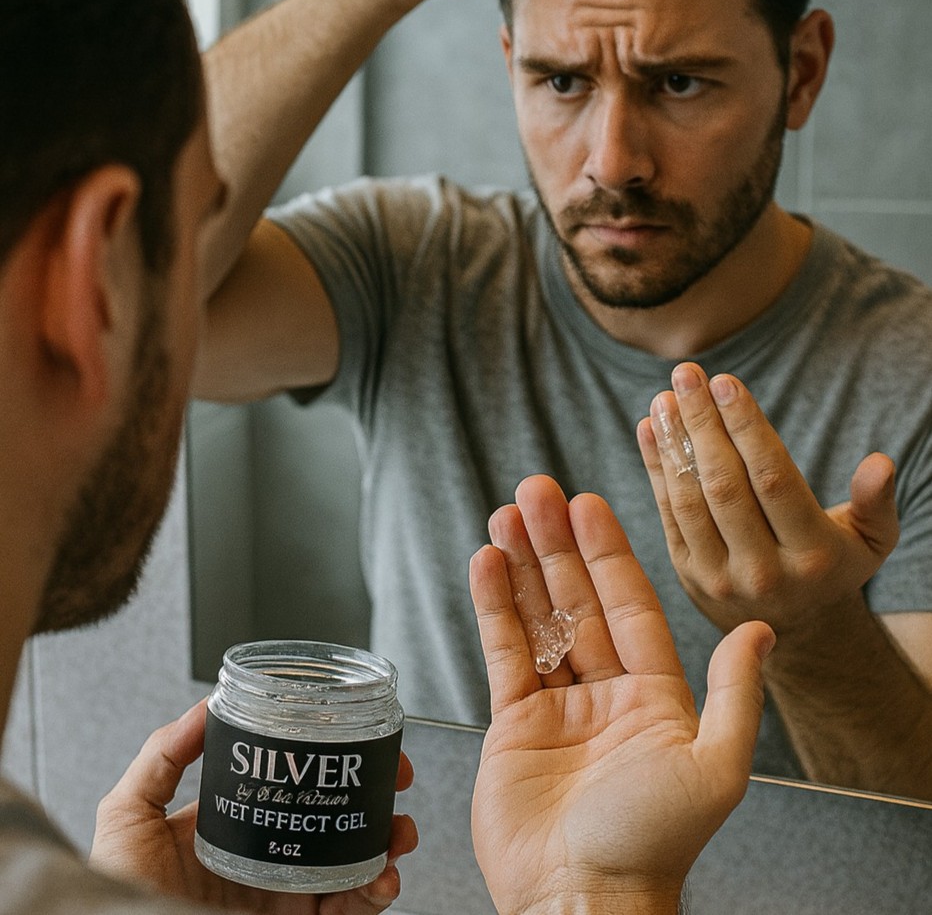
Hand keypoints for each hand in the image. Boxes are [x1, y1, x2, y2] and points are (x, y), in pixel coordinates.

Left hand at [90, 700, 416, 912]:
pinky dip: (376, 892)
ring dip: (388, 842)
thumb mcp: (129, 815)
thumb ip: (161, 758)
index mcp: (238, 825)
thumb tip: (204, 706)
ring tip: (398, 831)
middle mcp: (269, 857)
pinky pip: (352, 908)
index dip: (332, 763)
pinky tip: (381, 876)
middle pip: (337, 818)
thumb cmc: (118, 893)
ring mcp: (287, 896)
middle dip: (377, 796)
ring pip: (356, 863)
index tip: (359, 743)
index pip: (295, 785)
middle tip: (397, 780)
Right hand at [470, 474, 772, 914]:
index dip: (607, 553)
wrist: (582, 903)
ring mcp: (557, 707)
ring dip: (522, 564)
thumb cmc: (651, 846)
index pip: (628, 605)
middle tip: (535, 491)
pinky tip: (486, 565)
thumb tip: (759, 631)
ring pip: (537, 618)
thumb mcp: (713, 768)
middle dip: (557, 544)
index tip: (588, 504)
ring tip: (506, 513)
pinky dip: (493, 607)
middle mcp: (606, 694)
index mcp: (655, 697)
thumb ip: (734, 695)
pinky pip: (503, 653)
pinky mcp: (513, 725)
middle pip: (578, 600)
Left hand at [637, 362, 899, 636]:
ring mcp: (720, 577)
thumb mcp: (869, 541)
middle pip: (724, 484)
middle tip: (686, 374)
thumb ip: (876, 503)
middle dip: (703, 423)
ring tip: (665, 397)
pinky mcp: (688, 575)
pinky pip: (667, 514)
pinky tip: (648, 429)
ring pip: (689, 499)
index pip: (773, 479)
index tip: (725, 382)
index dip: (746, 428)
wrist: (796, 631)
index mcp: (812, 555)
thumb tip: (879, 463)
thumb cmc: (834, 564)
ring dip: (672, 443)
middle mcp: (763, 570)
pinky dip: (655, 469)